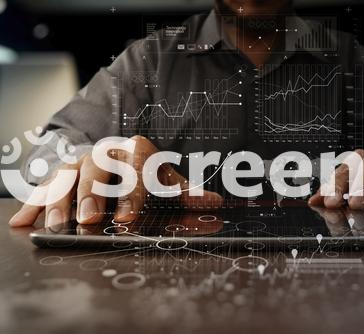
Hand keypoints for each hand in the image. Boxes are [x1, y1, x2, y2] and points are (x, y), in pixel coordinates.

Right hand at [9, 135, 222, 226]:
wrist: (119, 149)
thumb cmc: (145, 168)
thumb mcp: (166, 177)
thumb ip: (188, 190)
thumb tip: (217, 203)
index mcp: (135, 151)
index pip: (134, 171)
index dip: (130, 195)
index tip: (127, 217)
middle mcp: (105, 153)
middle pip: (96, 170)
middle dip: (91, 195)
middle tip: (88, 219)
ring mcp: (81, 161)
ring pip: (67, 176)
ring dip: (59, 200)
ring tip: (55, 225)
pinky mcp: (62, 172)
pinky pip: (45, 186)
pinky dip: (34, 203)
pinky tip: (23, 221)